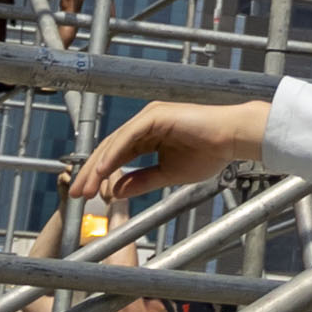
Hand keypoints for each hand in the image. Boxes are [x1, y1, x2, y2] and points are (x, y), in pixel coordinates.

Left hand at [71, 96, 271, 211]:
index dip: (99, 176)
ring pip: (114, 143)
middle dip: (91, 173)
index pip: (116, 156)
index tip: (88, 197)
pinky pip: (128, 137)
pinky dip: (113, 154)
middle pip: (109, 149)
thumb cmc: (209, 152)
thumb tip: (115, 191)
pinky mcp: (155, 115)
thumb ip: (142, 181)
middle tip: (78, 195)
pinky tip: (103, 171)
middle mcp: (145, 123)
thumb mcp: (168, 174)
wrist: (232, 138)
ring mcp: (148, 117)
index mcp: (148, 136)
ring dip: (97, 166)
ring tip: (86, 188)